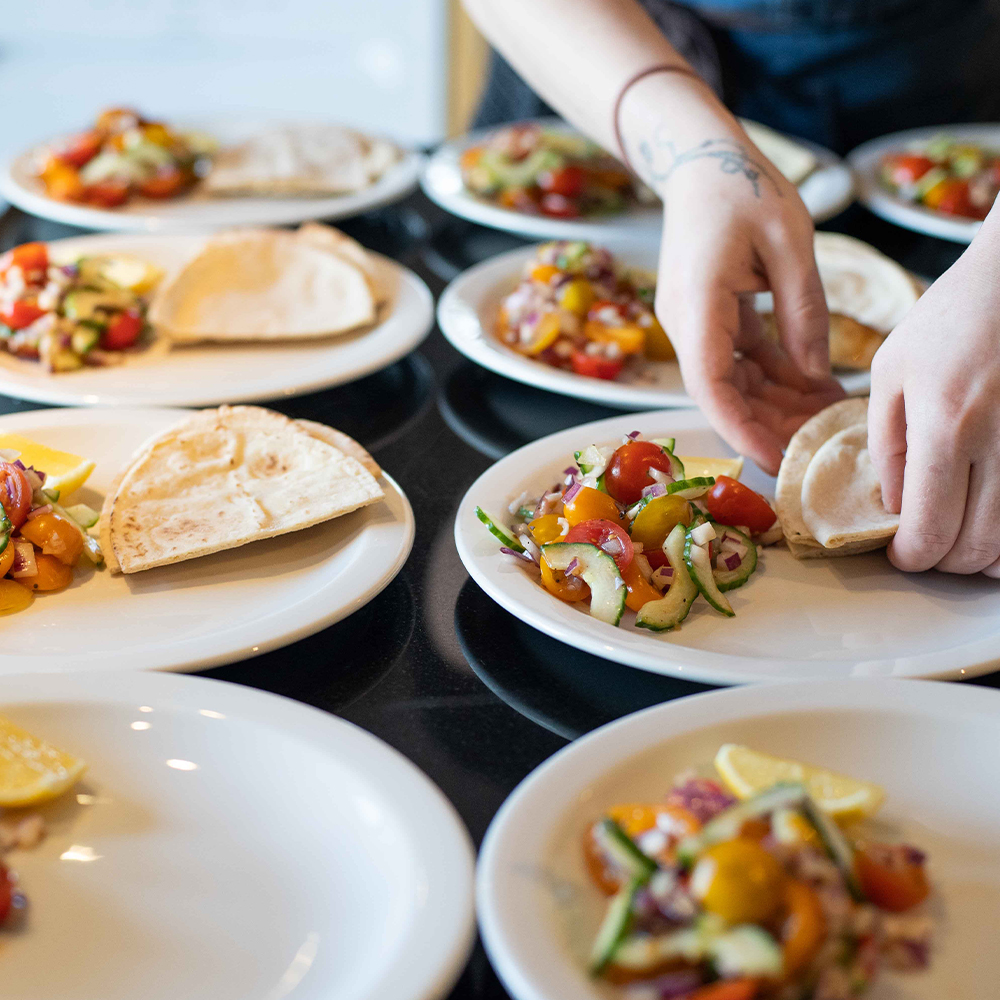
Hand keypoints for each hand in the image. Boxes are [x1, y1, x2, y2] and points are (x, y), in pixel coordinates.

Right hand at [651, 126, 844, 474]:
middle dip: (768, 424)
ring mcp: (693, 322)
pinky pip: (737, 359)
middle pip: (722, 394)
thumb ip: (804, 312)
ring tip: (825, 418)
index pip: (710, 385)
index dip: (740, 429)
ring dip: (773, 403)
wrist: (702, 160)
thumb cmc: (744, 188)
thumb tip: (816, 375)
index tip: (775, 459)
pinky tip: (810, 386)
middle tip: (820, 445)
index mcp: (698, 304)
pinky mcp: (707, 317)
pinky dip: (771, 376)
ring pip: (731, 381)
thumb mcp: (790, 243)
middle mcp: (685, 322)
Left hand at [869, 225, 999, 575]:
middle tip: (928, 546)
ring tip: (960, 535)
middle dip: (946, 561)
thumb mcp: (893, 370)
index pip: (930, 529)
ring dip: (985, 554)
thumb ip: (887, 442)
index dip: (911, 557)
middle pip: (977, 547)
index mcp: (946, 425)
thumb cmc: (955, 315)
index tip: (901, 554)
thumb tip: (892, 504)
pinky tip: (994, 519)